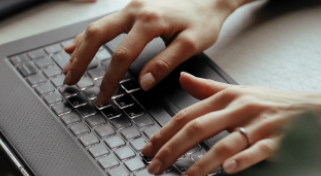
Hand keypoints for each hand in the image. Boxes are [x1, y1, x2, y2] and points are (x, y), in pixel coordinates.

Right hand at [61, 0, 244, 104]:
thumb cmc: (203, 19)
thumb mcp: (190, 44)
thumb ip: (165, 63)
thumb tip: (143, 83)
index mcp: (149, 21)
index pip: (121, 56)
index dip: (109, 80)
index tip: (103, 97)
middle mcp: (135, 10)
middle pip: (97, 36)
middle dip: (80, 60)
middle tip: (69, 81)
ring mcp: (131, 7)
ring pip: (96, 27)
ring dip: (80, 48)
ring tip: (68, 66)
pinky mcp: (132, 8)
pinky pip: (104, 22)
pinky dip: (88, 35)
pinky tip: (76, 44)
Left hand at [141, 72, 320, 174]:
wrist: (308, 106)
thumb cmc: (267, 102)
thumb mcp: (236, 91)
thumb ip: (206, 88)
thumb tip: (182, 79)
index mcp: (225, 97)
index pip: (187, 115)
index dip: (164, 132)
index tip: (148, 148)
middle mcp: (238, 108)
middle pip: (197, 128)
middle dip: (172, 149)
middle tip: (155, 166)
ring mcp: (257, 124)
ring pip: (224, 143)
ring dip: (201, 163)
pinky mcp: (276, 139)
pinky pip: (257, 151)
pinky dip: (241, 161)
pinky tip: (228, 171)